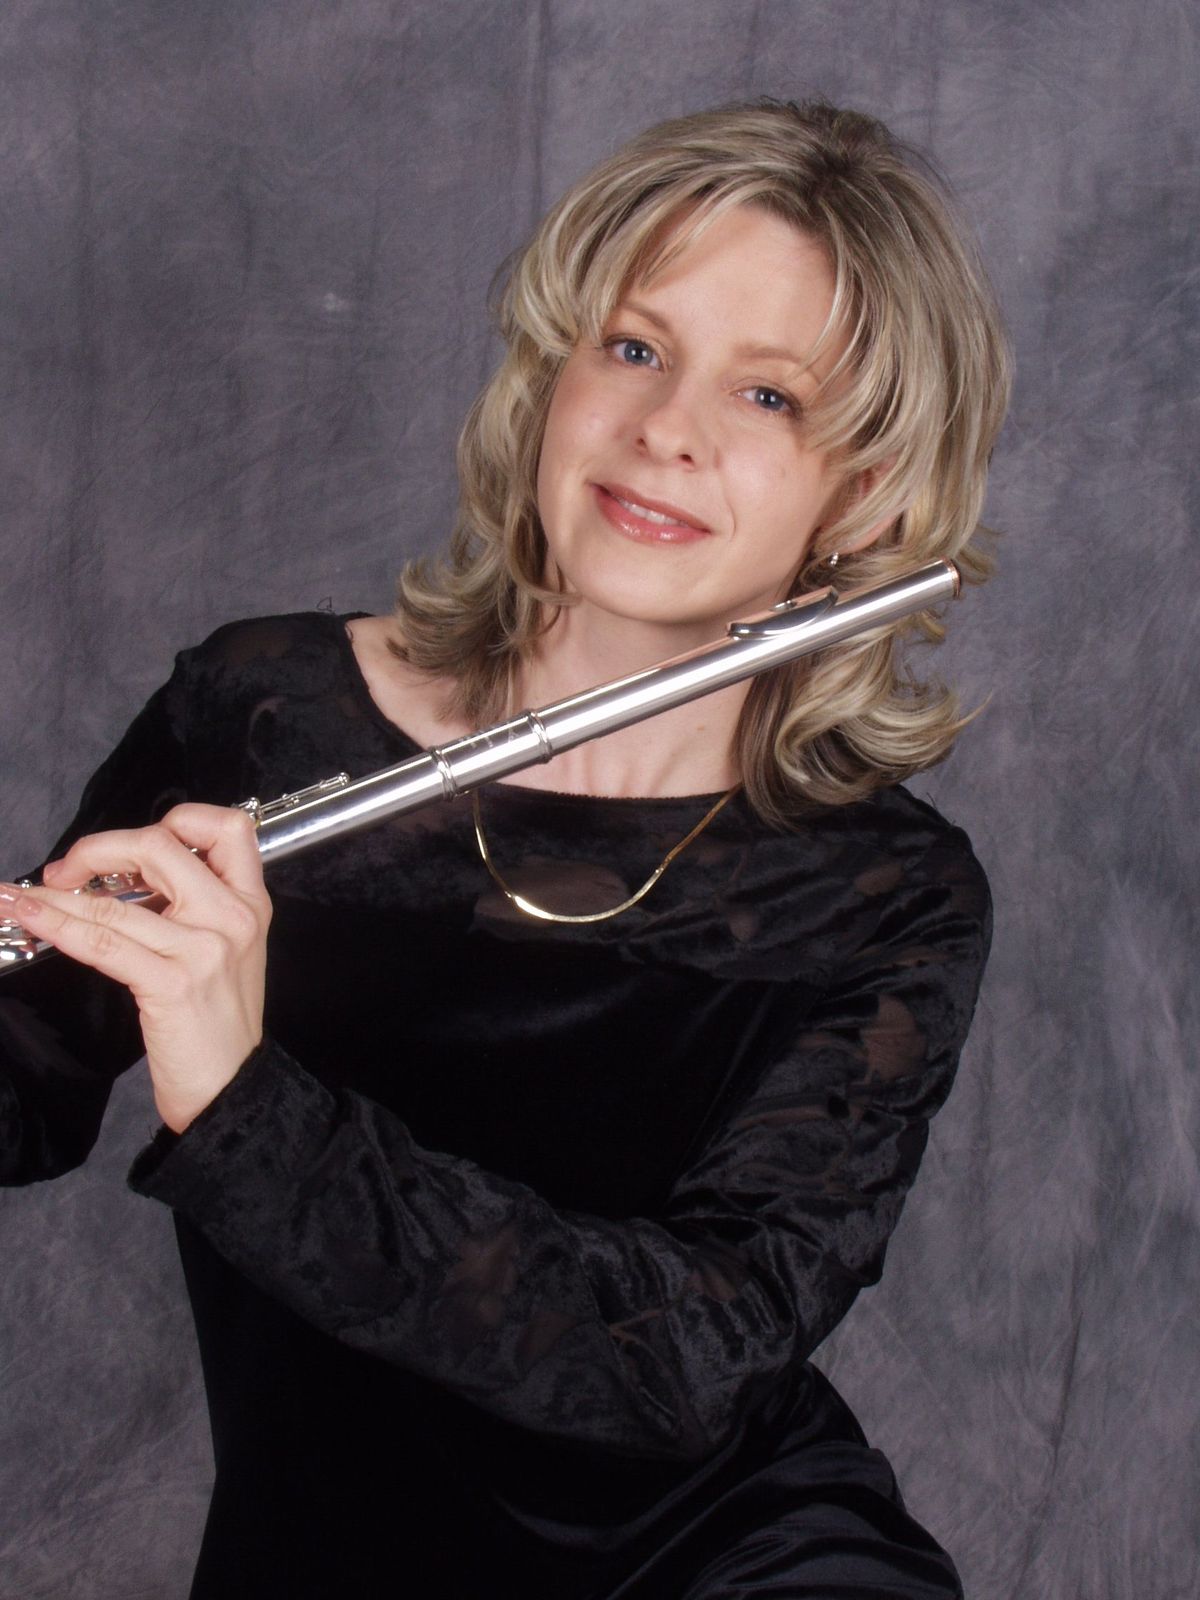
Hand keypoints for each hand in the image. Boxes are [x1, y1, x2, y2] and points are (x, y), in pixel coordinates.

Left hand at [2, 805, 270, 1131]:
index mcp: (250, 903)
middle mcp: (232, 917)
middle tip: (65, 870)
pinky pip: (103, 942)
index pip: (227, 827)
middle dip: (98, 848)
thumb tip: (126, 877)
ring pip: (115, 902)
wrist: (233, 1089)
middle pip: (159, 846)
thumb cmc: (220, 1025)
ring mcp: (203, 949)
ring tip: (20, 897)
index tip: (132, 844)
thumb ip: (194, 909)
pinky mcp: (172, 984)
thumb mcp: (228, 952)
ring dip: (55, 895)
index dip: (178, 818)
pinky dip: (57, 925)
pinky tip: (32, 918)